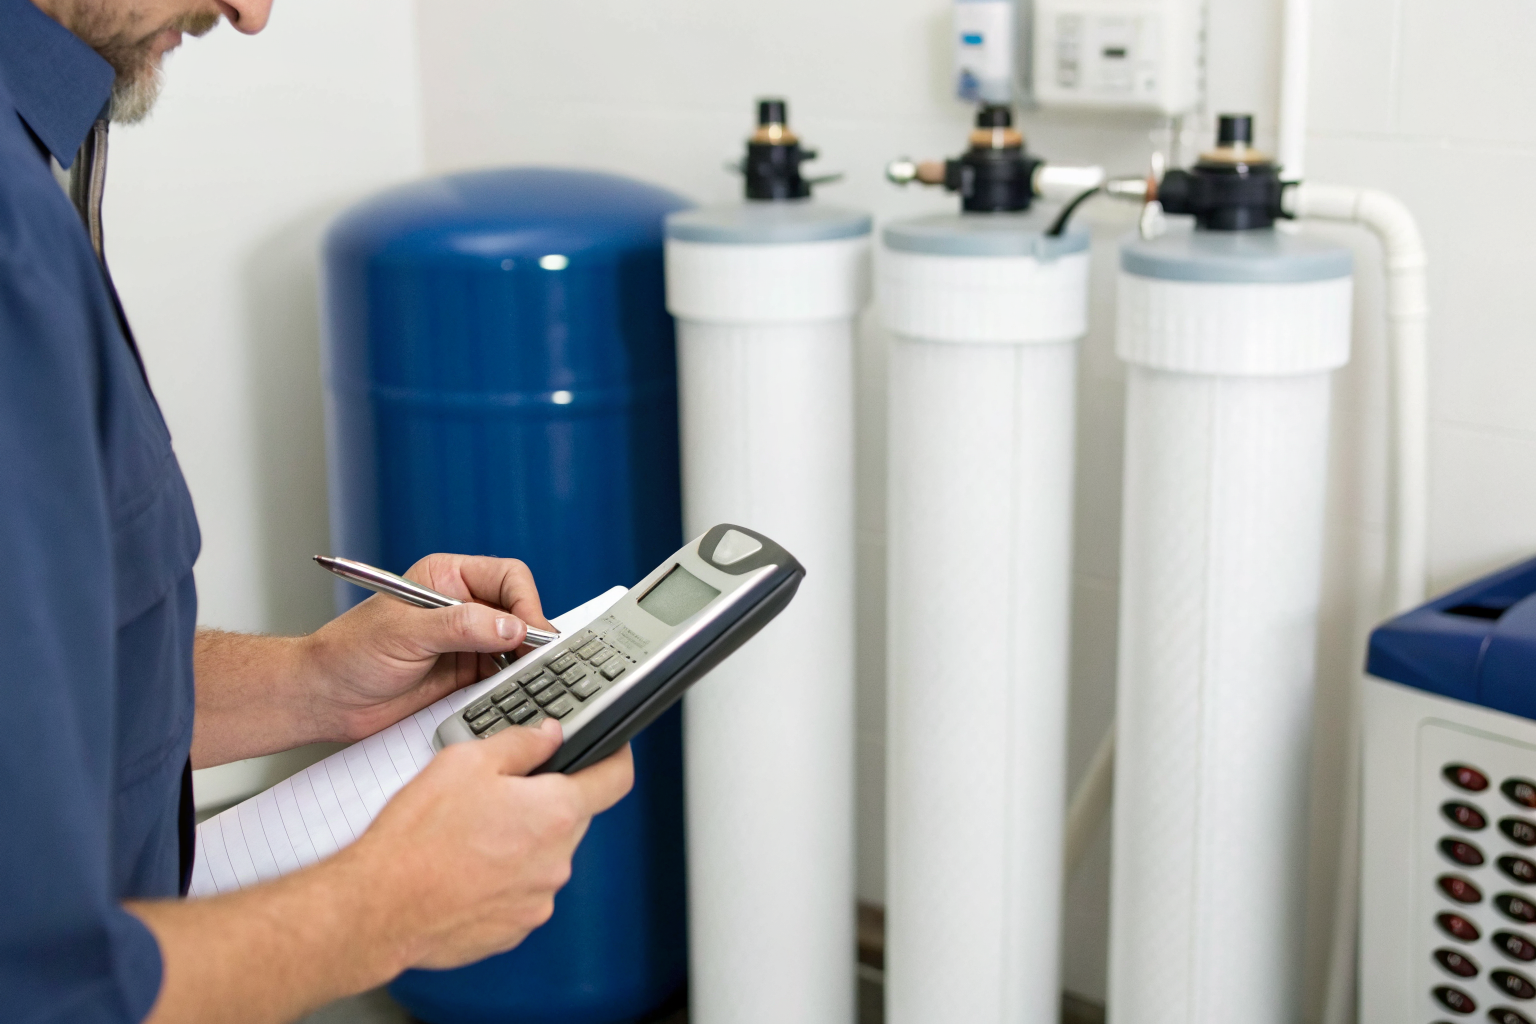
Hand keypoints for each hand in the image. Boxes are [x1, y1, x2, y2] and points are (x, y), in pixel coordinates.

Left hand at [303, 553, 555, 740]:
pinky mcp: (465, 673)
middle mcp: (462, 605)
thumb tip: (513, 626)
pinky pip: (503, 674)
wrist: (326, 698)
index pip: (508, 577)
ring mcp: (466, 641)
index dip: (526, 603)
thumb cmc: (349, 653)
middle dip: (532, 633)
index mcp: (447, 577)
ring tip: (531, 678)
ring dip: (525, 660)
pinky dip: (513, 683)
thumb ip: (462, 626)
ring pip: (517, 644)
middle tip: (540, 660)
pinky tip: (514, 691)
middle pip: (519, 610)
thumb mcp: (406, 632)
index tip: (532, 632)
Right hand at [352, 720, 634, 968]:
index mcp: (555, 813)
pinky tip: (465, 872)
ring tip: (470, 839)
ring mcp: (538, 900)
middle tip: (498, 798)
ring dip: (520, 845)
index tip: (612, 752)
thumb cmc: (418, 838)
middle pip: (571, 819)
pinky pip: (521, 894)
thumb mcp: (465, 761)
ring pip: (544, 859)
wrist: (380, 907)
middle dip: (544, 805)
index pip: (615, 780)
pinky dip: (501, 881)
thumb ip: (521, 743)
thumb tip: (549, 734)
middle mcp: (557, 861)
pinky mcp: (515, 930)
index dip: (616, 758)